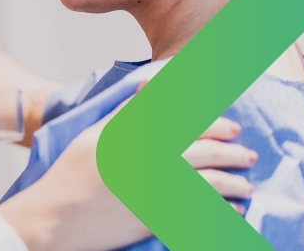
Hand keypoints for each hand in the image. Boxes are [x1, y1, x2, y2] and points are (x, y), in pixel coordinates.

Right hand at [0, 105, 254, 250]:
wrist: (57, 218)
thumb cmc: (71, 174)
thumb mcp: (94, 135)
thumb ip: (126, 112)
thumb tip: (150, 84)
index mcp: (140, 138)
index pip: (189, 125)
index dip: (216, 125)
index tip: (233, 128)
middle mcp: (153, 162)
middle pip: (205, 154)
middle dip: (232, 153)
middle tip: (247, 155)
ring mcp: (158, 193)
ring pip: (209, 185)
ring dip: (233, 184)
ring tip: (246, 186)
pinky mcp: (160, 219)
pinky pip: (200, 214)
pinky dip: (221, 211)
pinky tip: (234, 211)